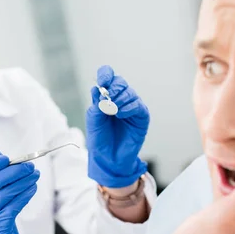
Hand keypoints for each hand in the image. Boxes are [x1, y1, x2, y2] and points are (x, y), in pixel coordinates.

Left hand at [86, 65, 149, 187]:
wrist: (108, 159)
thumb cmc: (100, 140)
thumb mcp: (93, 120)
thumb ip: (96, 105)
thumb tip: (99, 90)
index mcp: (105, 97)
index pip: (108, 77)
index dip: (106, 74)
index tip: (103, 82)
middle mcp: (119, 99)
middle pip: (120, 82)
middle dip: (113, 88)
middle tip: (107, 98)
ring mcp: (131, 107)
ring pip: (129, 92)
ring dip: (120, 99)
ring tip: (113, 111)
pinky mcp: (141, 117)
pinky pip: (137, 105)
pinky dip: (128, 107)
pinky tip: (120, 114)